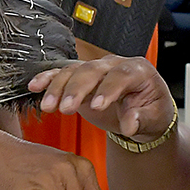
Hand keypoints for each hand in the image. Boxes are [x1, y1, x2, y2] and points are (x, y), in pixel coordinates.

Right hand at [28, 57, 174, 140]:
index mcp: (139, 70)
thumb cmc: (152, 112)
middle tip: (66, 108)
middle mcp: (115, 64)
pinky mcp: (82, 77)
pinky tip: (35, 86)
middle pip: (93, 70)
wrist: (143, 112)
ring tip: (49, 106)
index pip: (122, 75)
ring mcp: (97, 69)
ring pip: (74, 71)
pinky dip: (48, 79)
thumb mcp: (154, 119)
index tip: (97, 106)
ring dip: (58, 87)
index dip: (109, 89)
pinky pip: (63, 73)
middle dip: (77, 88)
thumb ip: (141, 120)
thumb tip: (130, 124)